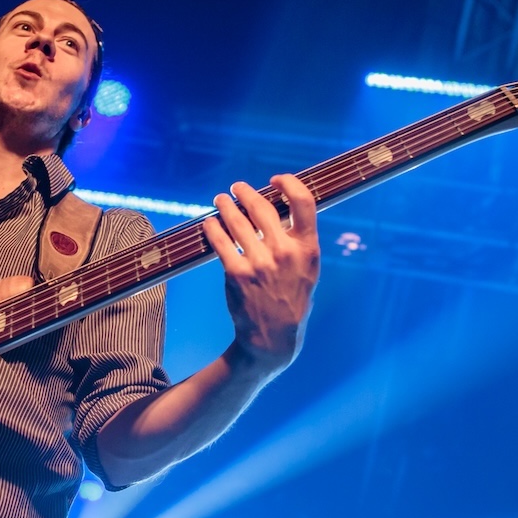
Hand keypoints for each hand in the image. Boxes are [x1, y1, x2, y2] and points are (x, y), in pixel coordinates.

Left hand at [202, 174, 319, 373]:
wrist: (274, 337)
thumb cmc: (291, 299)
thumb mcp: (307, 270)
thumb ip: (297, 242)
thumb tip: (278, 209)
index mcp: (308, 249)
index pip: (304, 202)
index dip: (289, 183)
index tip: (276, 180)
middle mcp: (285, 253)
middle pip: (262, 206)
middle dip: (246, 193)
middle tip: (237, 188)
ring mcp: (260, 263)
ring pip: (237, 221)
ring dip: (225, 206)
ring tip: (220, 201)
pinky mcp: (237, 274)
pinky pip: (220, 242)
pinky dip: (212, 229)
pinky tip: (209, 224)